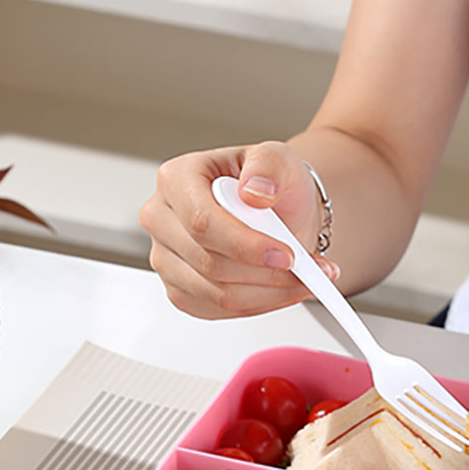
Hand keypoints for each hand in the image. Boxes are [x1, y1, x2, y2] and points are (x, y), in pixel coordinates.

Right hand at [138, 141, 336, 319]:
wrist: (275, 212)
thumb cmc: (270, 185)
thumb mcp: (279, 159)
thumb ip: (269, 165)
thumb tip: (255, 190)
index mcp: (176, 179)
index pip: (201, 222)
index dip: (245, 245)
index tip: (286, 255)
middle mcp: (162, 220)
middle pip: (209, 263)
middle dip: (265, 273)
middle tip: (306, 270)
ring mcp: (166, 260)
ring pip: (217, 294)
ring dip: (269, 293)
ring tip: (303, 279)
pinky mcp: (180, 291)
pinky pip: (219, 311)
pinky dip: (259, 305)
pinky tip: (281, 289)